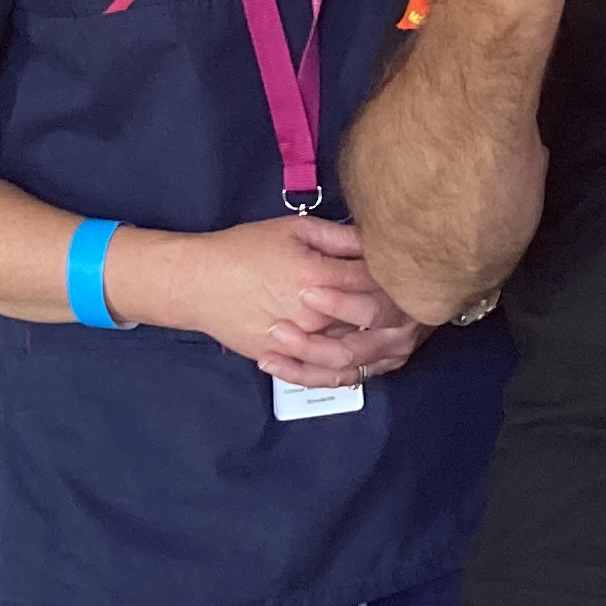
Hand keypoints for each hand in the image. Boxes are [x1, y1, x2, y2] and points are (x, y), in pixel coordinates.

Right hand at [162, 214, 411, 386]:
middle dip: (396, 312)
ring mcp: (299, 342)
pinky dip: (346, 370)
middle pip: (373, 320)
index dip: (396, 277)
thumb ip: (338, 237)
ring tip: (384, 333)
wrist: (197, 281)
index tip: (406, 272)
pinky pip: (324, 376)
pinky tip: (355, 358)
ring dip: (377, 345)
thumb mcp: (294, 229)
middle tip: (408, 305)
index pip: (376, 281)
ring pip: (355, 354)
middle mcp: (313, 314)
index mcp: (318, 275)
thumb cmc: (243, 249)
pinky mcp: (285, 360)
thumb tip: (376, 242)